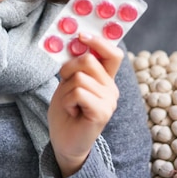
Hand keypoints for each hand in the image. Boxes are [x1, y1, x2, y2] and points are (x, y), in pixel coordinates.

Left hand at [47, 33, 122, 177]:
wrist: (64, 142)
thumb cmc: (65, 111)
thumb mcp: (68, 83)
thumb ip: (75, 66)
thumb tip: (76, 43)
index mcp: (105, 79)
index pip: (112, 53)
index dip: (98, 41)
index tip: (81, 35)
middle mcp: (111, 88)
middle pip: (88, 60)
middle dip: (68, 69)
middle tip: (66, 87)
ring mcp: (109, 101)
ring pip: (79, 77)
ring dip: (66, 91)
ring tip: (70, 105)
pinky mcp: (103, 112)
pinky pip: (78, 92)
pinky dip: (67, 101)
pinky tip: (72, 112)